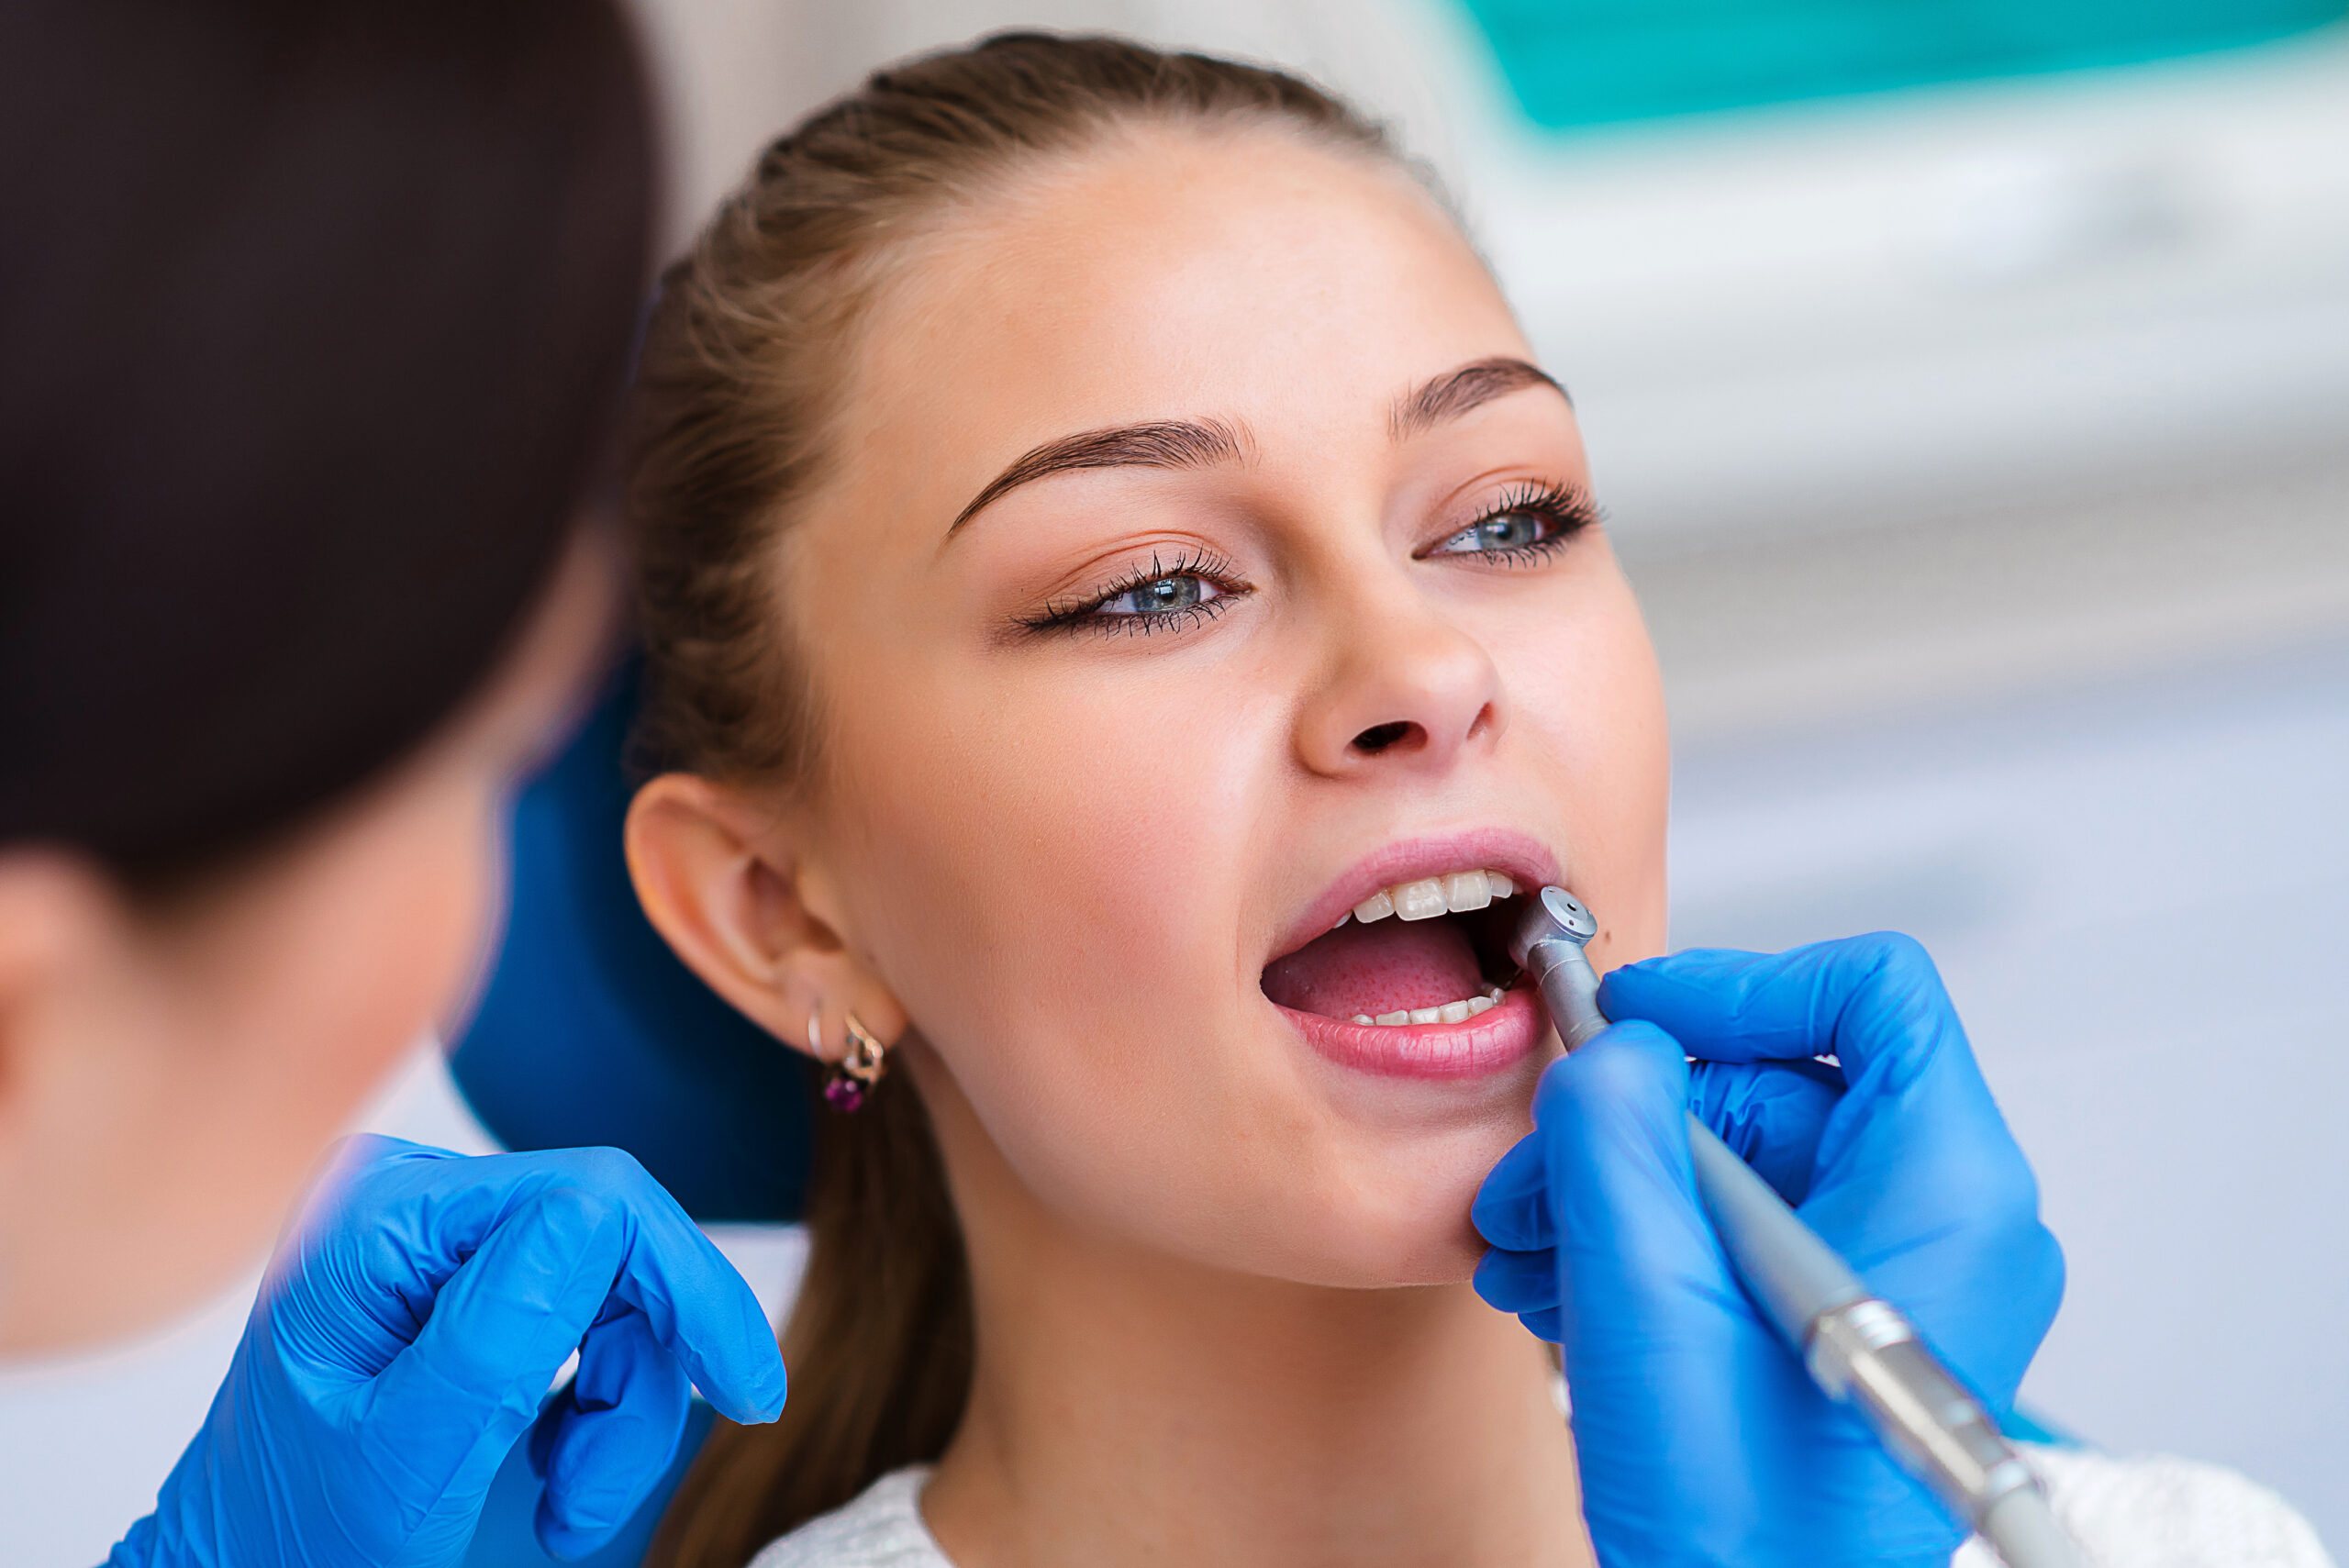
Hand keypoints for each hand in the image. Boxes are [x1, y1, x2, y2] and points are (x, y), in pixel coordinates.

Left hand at [109, 1136, 786, 1567]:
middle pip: (620, 1246)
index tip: (746, 1392)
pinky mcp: (480, 1284)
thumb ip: (498, 1333)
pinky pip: (600, 1317)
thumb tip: (603, 1210)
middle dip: (640, 1375)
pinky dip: (603, 1407)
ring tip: (564, 1507)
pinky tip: (550, 1470)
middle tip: (595, 1491)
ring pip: (625, 1292)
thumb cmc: (293, 1545)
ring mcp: (448, 1240)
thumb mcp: (404, 1460)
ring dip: (624, 1411)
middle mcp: (418, 1201)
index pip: (592, 1197)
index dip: (684, 1288)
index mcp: (380, 1218)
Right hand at [1473, 934, 2062, 1567]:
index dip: (1739, 984)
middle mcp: (1946, 1221)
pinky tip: (1569, 1280)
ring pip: (1747, 1156)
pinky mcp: (1852, 1317)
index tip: (1635, 1018)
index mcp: (1945, 1191)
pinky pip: (1746, 1226)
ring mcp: (1904, 1273)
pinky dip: (1652, 1235)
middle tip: (1540, 1162)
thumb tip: (1609, 1051)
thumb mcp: (1645, 1292)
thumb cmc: (1738, 1523)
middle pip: (1781, 1078)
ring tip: (1533, 1239)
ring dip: (1622, 1181)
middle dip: (1638, 1114)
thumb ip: (1616, 1131)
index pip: (1871, 993)